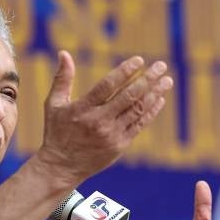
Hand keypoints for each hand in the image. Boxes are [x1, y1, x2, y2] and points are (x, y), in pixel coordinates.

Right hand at [36, 51, 172, 186]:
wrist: (62, 166)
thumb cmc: (57, 131)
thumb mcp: (53, 104)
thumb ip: (62, 78)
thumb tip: (63, 52)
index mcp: (83, 108)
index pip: (107, 85)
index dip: (124, 72)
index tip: (139, 60)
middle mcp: (99, 121)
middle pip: (128, 96)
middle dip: (147, 79)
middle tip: (161, 65)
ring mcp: (111, 134)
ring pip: (137, 110)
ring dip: (154, 94)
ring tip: (167, 80)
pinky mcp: (120, 145)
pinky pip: (139, 125)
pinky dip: (151, 111)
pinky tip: (160, 99)